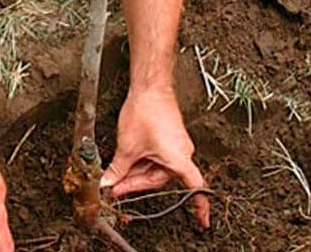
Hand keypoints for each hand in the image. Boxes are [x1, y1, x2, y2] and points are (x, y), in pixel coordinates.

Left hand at [101, 86, 209, 226]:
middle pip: (159, 180)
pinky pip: (155, 157)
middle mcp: (182, 154)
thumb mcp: (127, 147)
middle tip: (114, 188)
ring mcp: (176, 146)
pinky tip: (125, 161)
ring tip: (115, 173)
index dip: (199, 206)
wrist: (150, 87)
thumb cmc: (146, 112)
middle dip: (136, 183)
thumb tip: (108, 184)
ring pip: (155, 169)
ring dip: (136, 172)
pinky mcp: (169, 139)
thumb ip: (118, 169)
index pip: (194, 188)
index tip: (202, 222)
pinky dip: (140, 161)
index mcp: (178, 159)